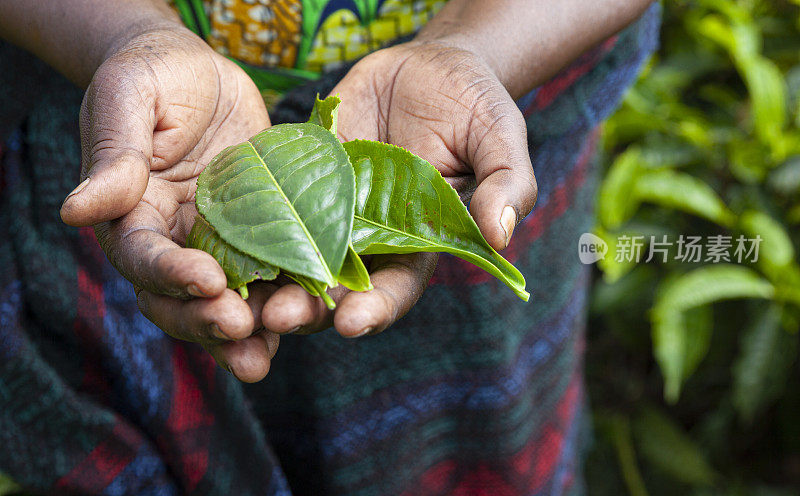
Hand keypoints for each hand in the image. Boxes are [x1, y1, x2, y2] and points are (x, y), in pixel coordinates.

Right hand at [60, 26, 278, 381]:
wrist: (200, 73)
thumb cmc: (155, 75)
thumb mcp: (129, 97)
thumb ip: (113, 153)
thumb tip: (75, 211)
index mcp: (132, 214)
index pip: (143, 256)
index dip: (171, 274)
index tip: (207, 281)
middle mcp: (173, 241)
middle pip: (179, 298)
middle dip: (207, 320)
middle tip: (241, 331)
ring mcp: (218, 244)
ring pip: (224, 302)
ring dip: (243, 335)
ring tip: (265, 356)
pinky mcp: (259, 236)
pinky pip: (269, 276)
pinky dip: (283, 301)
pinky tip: (306, 320)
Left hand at [259, 40, 536, 337]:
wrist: (430, 66)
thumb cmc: (475, 106)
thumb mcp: (500, 139)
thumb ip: (506, 185)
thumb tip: (501, 234)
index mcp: (416, 241)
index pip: (395, 287)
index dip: (375, 308)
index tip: (353, 321)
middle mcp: (367, 234)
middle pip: (333, 285)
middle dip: (308, 306)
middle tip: (279, 317)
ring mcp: (328, 206)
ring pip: (292, 252)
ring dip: (267, 276)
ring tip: (240, 290)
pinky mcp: (299, 173)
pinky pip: (270, 199)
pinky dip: (245, 219)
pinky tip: (220, 230)